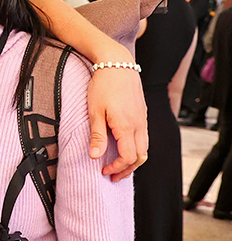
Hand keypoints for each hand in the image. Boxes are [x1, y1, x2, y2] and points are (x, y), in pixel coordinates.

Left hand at [88, 66, 147, 180]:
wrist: (117, 64)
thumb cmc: (103, 86)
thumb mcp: (95, 111)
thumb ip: (97, 135)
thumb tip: (95, 157)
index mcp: (127, 126)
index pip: (128, 157)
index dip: (117, 168)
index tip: (104, 171)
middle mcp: (139, 125)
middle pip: (141, 156)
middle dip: (127, 169)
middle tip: (113, 176)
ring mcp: (143, 119)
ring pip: (145, 147)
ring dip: (133, 160)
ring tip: (118, 166)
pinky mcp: (143, 114)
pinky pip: (143, 137)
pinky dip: (135, 148)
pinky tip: (123, 148)